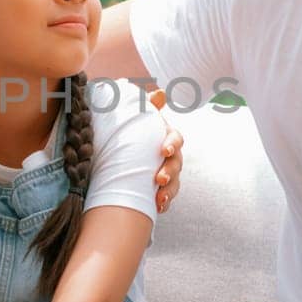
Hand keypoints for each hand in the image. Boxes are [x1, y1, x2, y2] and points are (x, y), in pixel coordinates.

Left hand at [147, 88, 184, 212]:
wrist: (124, 155)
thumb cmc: (136, 133)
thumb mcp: (139, 119)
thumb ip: (148, 106)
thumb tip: (159, 92)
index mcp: (166, 137)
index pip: (175, 139)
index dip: (172, 144)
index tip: (164, 150)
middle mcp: (171, 157)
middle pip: (176, 164)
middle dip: (169, 171)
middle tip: (159, 179)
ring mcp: (168, 174)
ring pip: (174, 183)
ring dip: (168, 191)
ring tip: (159, 198)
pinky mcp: (162, 190)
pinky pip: (167, 199)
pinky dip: (164, 203)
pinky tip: (158, 208)